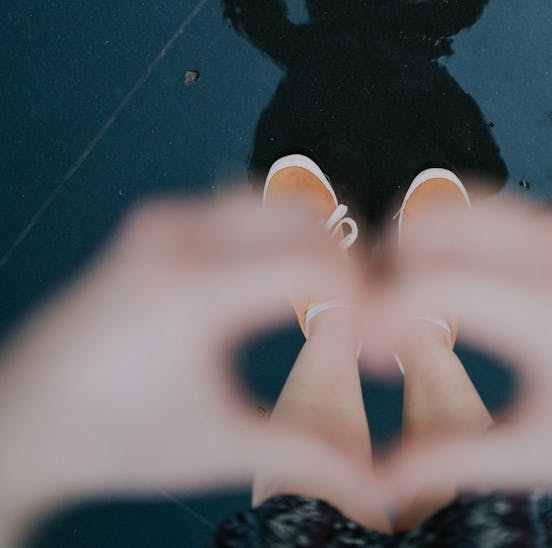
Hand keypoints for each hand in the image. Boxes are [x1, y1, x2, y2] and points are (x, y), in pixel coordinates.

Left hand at [0, 192, 371, 540]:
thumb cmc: (114, 434)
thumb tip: (383, 482)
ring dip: (317, 239)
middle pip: (305, 217)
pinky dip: (281, 232)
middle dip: (351, 261)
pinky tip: (292, 280)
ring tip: (338, 300)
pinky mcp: (160, 218)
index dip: (365, 301)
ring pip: (276, 202)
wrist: (29, 413)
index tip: (380, 346)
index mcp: (192, 290)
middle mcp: (177, 236)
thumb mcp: (215, 446)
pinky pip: (243, 205)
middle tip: (370, 318)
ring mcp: (165, 219)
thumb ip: (306, 451)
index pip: (315, 265)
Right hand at [368, 195, 551, 534]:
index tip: (362, 353)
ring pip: (465, 201)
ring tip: (408, 301)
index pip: (435, 284)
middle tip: (374, 318)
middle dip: (387, 262)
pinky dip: (458, 235)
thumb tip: (377, 477)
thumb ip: (457, 458)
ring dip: (421, 239)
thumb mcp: (549, 456)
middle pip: (438, 219)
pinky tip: (457, 289)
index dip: (379, 314)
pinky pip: (498, 210)